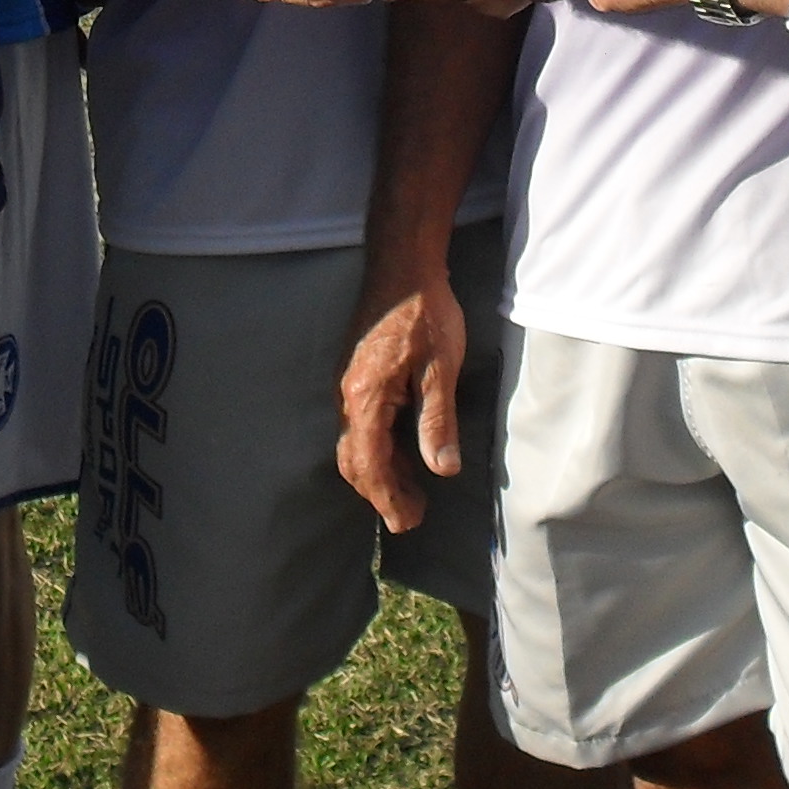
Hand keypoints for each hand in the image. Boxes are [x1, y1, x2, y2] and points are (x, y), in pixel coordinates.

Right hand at [337, 252, 470, 533]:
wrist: (402, 264)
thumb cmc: (425, 312)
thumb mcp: (442, 369)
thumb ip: (438, 421)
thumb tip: (442, 469)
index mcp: (365, 398)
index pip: (369, 465)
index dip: (388, 499)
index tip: (408, 523)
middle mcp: (346, 396)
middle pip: (354, 461)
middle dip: (381, 493)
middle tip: (412, 516)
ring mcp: (346, 384)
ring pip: (353, 443)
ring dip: (378, 472)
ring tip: (411, 491)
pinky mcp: (354, 374)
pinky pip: (357, 424)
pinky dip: (376, 448)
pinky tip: (401, 450)